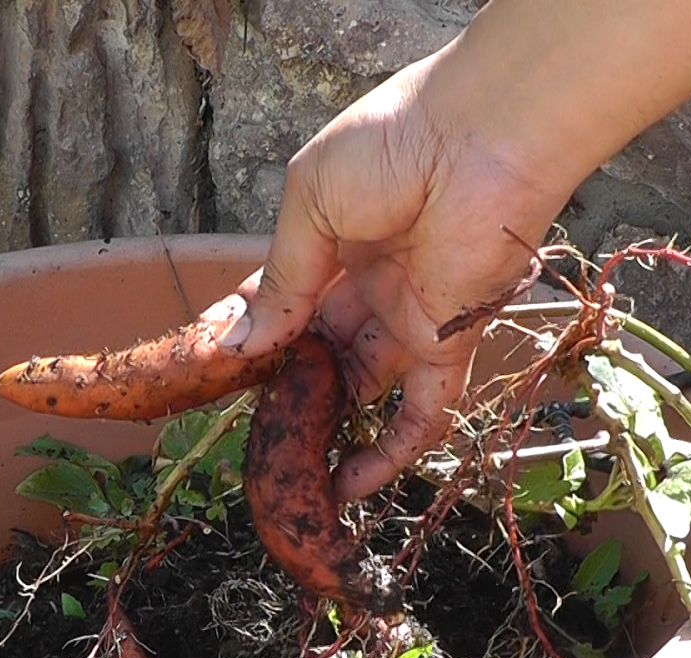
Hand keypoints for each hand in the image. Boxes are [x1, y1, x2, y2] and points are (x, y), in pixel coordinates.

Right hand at [208, 43, 574, 499]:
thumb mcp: (309, 204)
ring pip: (361, 388)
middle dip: (281, 389)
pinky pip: (423, 411)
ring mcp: (409, 316)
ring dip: (325, 427)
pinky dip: (391, 453)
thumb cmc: (392, 146)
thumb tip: (242, 345)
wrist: (483, 137)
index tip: (207, 369)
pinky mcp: (449, 342)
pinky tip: (349, 488)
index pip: (280, 301)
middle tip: (243, 427)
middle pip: (317, 352)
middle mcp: (370, 282)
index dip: (247, 335)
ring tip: (285, 471)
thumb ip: (282, 281)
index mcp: (332, 238)